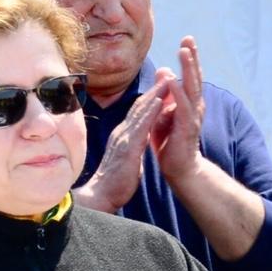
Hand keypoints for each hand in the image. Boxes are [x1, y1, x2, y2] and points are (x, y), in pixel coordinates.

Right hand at [72, 84, 164, 211]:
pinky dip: (150, 112)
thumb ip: (133, 146)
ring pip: (141, 111)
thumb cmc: (116, 180)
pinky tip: (159, 102)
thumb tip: (140, 140)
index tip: (164, 85)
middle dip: (155, 90)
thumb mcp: (128, 157)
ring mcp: (124, 138)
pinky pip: (141, 125)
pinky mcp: (128, 147)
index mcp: (124, 135)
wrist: (103, 195)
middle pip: (140, 107)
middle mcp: (122, 132)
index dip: (151, 98)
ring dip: (155, 95)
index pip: (138, 113)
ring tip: (168, 81)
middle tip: (169, 75)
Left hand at [150, 37, 207, 181]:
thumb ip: (166, 92)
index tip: (186, 39)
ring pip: (191, 88)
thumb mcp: (165, 111)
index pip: (190, 75)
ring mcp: (193, 117)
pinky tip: (173, 81)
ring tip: (183, 52)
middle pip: (194, 77)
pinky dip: (178, 93)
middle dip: (192, 58)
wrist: (179, 168)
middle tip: (188, 39)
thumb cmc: (170, 140)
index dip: (189, 58)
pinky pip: (182, 108)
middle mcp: (195, 106)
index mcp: (190, 102)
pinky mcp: (186, 128)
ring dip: (187, 69)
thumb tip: (165, 69)